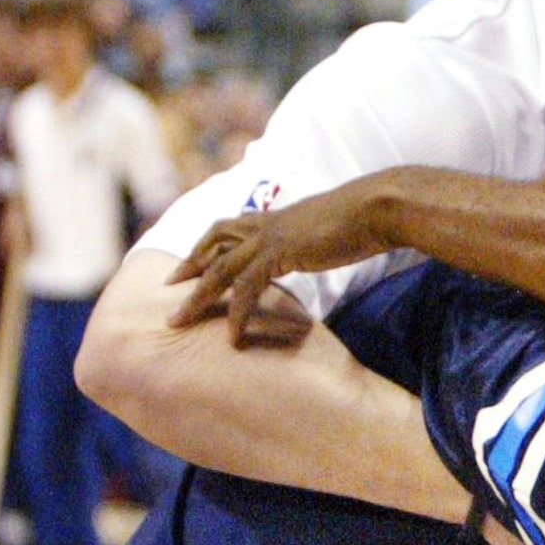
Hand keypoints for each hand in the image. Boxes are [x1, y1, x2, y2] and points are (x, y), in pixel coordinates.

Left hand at [166, 178, 392, 342]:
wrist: (376, 209)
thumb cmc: (363, 220)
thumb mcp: (328, 230)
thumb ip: (313, 240)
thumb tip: (318, 250)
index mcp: (274, 218)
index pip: (227, 228)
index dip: (205, 246)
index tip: (189, 264)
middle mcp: (264, 224)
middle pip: (212, 245)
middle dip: (188, 267)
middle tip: (168, 288)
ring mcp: (269, 237)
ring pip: (218, 268)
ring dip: (196, 298)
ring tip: (179, 322)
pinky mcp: (279, 252)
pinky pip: (246, 286)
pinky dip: (237, 312)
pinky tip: (234, 335)